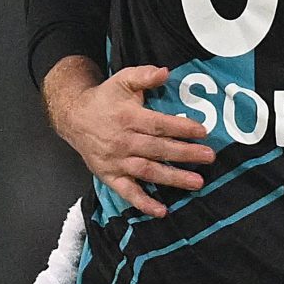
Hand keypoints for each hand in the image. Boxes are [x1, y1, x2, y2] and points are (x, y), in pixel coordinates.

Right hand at [45, 60, 214, 218]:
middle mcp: (123, 142)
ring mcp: (116, 161)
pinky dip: (144, 203)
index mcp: (128, 118)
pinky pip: (127, 192)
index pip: (159, 125)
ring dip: (173, 178)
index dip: (181, 128)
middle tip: (209, 157)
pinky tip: (162, 211)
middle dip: (185, 154)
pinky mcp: (110, 176)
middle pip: (158, 149)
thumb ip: (144, 75)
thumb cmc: (105, 99)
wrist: (74, 117)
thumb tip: (166, 72)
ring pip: (148, 172)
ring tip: (196, 183)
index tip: (202, 132)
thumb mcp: (122, 80)